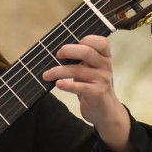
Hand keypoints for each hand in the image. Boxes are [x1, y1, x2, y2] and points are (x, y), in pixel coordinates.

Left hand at [42, 35, 131, 151]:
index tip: (73, 45)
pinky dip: (67, 85)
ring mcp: (102, 80)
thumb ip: (82, 58)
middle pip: (87, 52)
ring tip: (46, 75)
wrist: (104, 111)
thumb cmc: (92, 85)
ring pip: (78, 70)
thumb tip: (59, 50)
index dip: (86, 39)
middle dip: (68, 51)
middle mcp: (106, 67)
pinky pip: (80, 87)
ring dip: (58, 71)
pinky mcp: (97, 94)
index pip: (101, 42)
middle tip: (57, 55)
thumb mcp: (91, 69)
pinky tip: (58, 84)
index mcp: (105, 58)